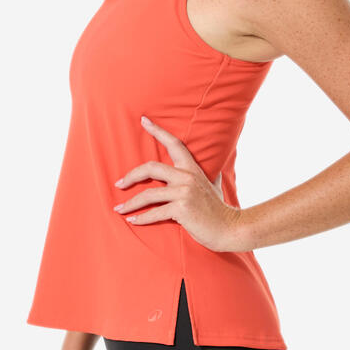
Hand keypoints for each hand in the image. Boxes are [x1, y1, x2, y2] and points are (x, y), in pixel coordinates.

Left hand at [112, 115, 248, 252]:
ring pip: (148, 194)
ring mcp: (184, 193)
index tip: (143, 120)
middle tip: (119, 184)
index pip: (174, 144)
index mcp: (192, 169)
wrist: (230, 229)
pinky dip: (141, 218)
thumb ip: (208, 177)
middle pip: (151, 168)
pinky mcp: (181, 209)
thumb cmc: (218, 210)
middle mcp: (187, 177)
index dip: (158, 130)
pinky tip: (132, 221)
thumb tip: (213, 171)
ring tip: (119, 209)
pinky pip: (155, 213)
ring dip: (130, 203)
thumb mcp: (213, 186)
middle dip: (131, 176)